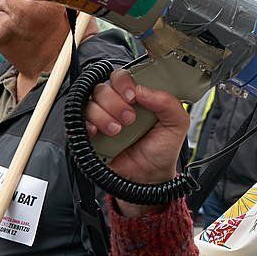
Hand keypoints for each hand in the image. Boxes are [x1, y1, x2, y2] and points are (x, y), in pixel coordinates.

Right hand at [84, 69, 188, 188]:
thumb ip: (167, 102)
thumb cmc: (162, 150)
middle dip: (115, 102)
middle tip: (130, 118)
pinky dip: (89, 124)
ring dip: (104, 115)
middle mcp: (117, 105)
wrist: (150, 178)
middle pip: (103, 87)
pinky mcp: (91, 134)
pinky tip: (101, 133)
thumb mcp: (177, 124)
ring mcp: (103, 119)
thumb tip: (142, 89)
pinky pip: (80, 121)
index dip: (124, 83)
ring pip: (91, 103)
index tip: (133, 96)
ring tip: (118, 131)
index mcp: (137, 98)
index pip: (122, 77)